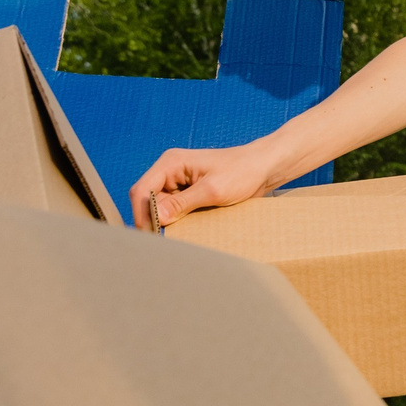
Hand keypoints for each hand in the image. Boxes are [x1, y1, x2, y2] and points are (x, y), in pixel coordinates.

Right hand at [128, 139, 284, 230]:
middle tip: (161, 242)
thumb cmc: (242, 172)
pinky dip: (175, 221)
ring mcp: (178, 182)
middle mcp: (170, 171)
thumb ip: (182, 203)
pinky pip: (173, 209)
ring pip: (158, 207)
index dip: (141, 214)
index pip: (142, 190)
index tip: (150, 235)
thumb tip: (156, 217)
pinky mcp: (188, 192)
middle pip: (146, 200)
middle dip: (151, 220)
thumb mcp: (213, 190)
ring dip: (164, 222)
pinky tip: (184, 231)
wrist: (264, 168)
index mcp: (171, 163)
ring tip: (173, 238)